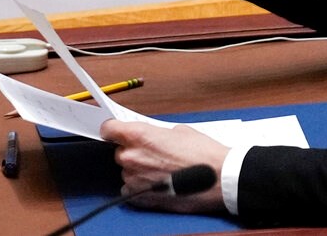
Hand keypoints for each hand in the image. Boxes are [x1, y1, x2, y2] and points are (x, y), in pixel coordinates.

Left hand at [100, 120, 229, 213]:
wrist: (218, 178)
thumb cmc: (203, 154)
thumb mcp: (180, 131)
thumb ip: (157, 134)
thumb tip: (152, 138)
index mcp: (140, 136)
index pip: (109, 129)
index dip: (113, 129)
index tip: (116, 131)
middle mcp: (132, 158)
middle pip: (119, 151)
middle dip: (133, 151)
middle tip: (153, 153)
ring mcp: (134, 180)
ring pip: (127, 171)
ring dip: (139, 169)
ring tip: (162, 169)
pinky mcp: (141, 198)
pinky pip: (131, 189)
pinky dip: (141, 186)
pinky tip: (158, 182)